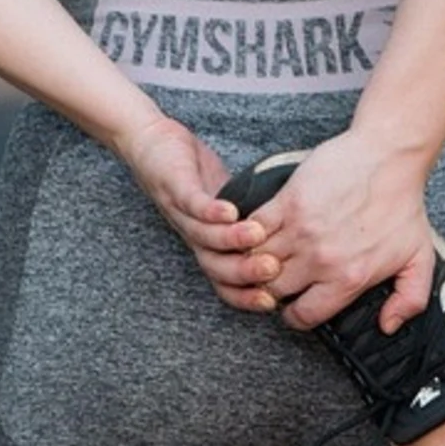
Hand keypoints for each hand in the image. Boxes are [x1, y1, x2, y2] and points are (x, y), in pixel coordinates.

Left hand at [113, 114, 281, 311]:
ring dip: (231, 239)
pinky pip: (193, 203)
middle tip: (272, 270)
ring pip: (205, 237)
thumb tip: (293, 235)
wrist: (150, 144)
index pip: (225, 283)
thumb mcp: (229, 203)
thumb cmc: (195, 175)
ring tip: (257, 235)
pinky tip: (230, 209)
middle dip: (245, 273)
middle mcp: (194, 236)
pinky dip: (211, 209)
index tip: (276, 302)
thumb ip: (254, 220)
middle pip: (216, 267)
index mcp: (208, 245)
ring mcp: (181, 213)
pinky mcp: (175, 186)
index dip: (247, 297)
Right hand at [240, 129, 434, 333]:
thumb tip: (388, 326)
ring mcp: (301, 230)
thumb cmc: (402, 202)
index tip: (295, 304)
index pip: (304, 315)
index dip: (296, 314)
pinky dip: (250, 233)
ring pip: (258, 260)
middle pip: (274, 289)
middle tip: (279, 278)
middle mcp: (321, 259)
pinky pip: (254, 228)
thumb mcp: (420, 258)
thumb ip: (410, 299)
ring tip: (265, 256)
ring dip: (257, 261)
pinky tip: (258, 233)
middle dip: (273, 288)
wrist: (389, 155)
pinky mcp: (288, 201)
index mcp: (349, 278)